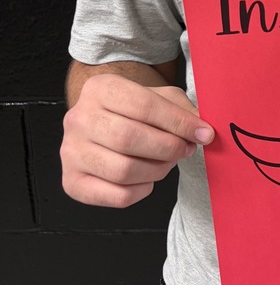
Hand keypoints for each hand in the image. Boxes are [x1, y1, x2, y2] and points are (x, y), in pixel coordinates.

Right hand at [61, 73, 213, 207]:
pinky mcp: (72, 182)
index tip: (203, 133)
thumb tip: (203, 131)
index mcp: (100, 89)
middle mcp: (78, 119)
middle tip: (185, 149)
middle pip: (129, 138)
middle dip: (168, 148)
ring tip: (167, 162)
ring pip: (123, 170)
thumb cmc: (135, 109)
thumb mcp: (160, 96)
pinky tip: (148, 177)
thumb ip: (182, 110)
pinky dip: (142, 190)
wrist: (103, 121)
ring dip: (157, 170)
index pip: (144, 106)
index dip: (179, 122)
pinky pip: (116, 196)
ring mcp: (71, 152)